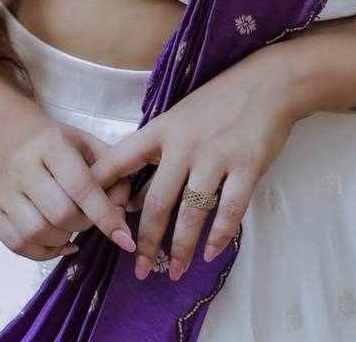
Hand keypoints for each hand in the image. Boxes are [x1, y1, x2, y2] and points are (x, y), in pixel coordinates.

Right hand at [0, 102, 136, 261]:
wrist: (8, 136)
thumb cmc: (57, 143)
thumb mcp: (88, 145)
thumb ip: (112, 173)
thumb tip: (122, 210)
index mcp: (52, 144)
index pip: (81, 186)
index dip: (105, 214)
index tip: (125, 238)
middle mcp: (23, 167)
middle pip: (59, 213)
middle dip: (83, 225)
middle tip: (90, 220)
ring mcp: (3, 191)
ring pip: (36, 233)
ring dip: (62, 239)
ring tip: (71, 228)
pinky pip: (17, 245)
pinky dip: (43, 252)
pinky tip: (57, 242)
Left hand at [88, 50, 294, 281]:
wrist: (267, 83)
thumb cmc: (219, 101)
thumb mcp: (180, 117)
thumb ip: (157, 152)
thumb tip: (132, 197)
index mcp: (162, 129)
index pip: (121, 159)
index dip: (101, 189)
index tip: (88, 219)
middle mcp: (184, 145)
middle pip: (156, 201)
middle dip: (145, 241)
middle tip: (139, 268)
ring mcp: (215, 156)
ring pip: (190, 213)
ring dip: (181, 248)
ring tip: (175, 271)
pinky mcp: (245, 166)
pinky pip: (229, 210)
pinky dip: (219, 236)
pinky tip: (210, 253)